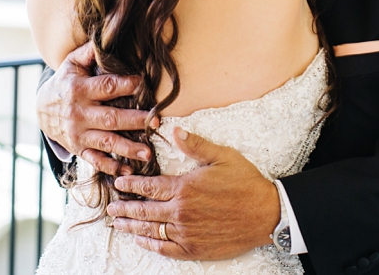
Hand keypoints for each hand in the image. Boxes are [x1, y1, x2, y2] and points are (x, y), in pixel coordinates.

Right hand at [37, 42, 155, 175]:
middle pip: (111, 118)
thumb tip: (109, 33)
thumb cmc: (65, 82)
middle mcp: (78, 113)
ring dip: (128, 149)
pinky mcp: (78, 148)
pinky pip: (95, 160)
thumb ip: (90, 52)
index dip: (126, 85)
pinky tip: (127, 171)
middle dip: (135, 121)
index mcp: (79, 90)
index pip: (106, 87)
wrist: (41, 109)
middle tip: (156, 121)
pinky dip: (110, 167)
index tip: (145, 84)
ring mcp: (78, 134)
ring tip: (148, 154)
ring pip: (106, 142)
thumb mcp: (72, 64)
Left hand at [108, 127, 281, 259]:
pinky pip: (165, 248)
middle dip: (124, 209)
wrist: (267, 214)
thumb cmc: (247, 184)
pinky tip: (142, 241)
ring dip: (132, 227)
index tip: (119, 183)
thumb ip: (196, 146)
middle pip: (143, 211)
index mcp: (184, 188)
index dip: (131, 184)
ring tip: (119, 224)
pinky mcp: (194, 247)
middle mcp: (180, 211)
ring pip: (150, 230)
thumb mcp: (223, 157)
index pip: (149, 186)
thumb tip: (175, 131)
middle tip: (112, 208)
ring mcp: (186, 232)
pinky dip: (150, 244)